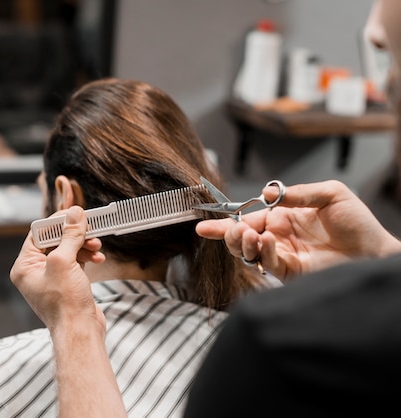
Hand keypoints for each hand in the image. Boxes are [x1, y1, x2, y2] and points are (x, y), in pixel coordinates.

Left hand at [10, 206, 105, 336]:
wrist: (80, 332)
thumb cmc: (65, 304)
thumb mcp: (64, 263)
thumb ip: (69, 236)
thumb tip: (74, 214)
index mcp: (24, 266)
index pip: (38, 233)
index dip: (56, 222)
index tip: (74, 214)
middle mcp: (35, 271)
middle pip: (54, 240)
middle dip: (74, 234)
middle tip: (89, 227)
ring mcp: (52, 278)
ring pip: (68, 249)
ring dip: (84, 244)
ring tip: (96, 246)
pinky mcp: (67, 283)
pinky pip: (76, 261)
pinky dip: (87, 256)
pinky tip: (98, 258)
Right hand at [196, 180, 400, 279]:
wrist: (377, 252)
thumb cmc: (358, 223)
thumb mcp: (331, 194)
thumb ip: (298, 193)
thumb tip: (265, 193)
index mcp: (284, 217)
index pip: (248, 218)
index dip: (226, 222)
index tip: (205, 225)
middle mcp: (279, 237)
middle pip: (242, 238)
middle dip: (230, 234)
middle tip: (234, 230)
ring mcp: (283, 255)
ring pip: (249, 253)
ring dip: (242, 244)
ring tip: (248, 236)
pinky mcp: (290, 272)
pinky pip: (267, 264)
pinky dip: (262, 253)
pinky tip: (267, 243)